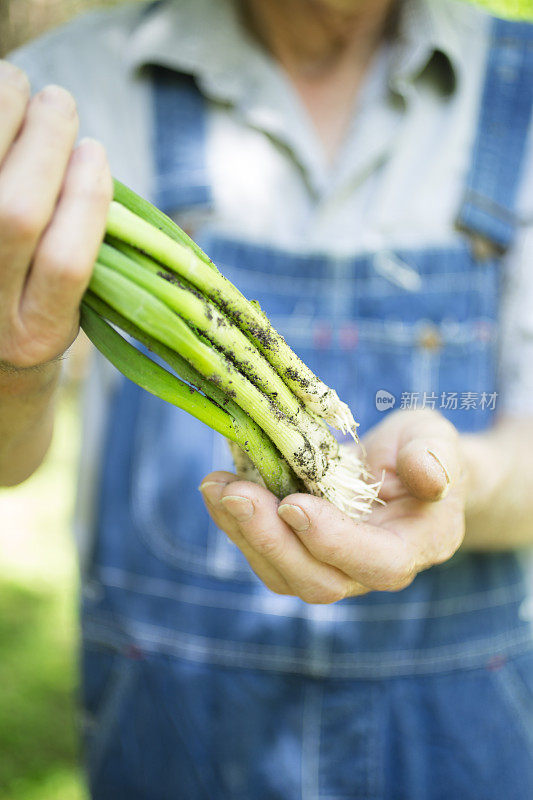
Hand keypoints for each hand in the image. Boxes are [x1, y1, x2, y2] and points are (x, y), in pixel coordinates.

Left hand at [0, 60, 111, 371]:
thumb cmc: (32, 303)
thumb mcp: (67, 302)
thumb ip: (84, 249)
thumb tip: (86, 162)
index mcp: (37, 331)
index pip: (65, 263)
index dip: (84, 200)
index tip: (95, 151)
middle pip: (15, 217)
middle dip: (44, 146)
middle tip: (59, 102)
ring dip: (1, 120)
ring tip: (16, 84)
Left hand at [200, 409, 465, 602]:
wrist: (405, 464)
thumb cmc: (424, 449)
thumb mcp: (435, 439)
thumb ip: (435, 457)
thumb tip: (429, 476)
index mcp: (417, 545)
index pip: (377, 562)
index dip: (333, 541)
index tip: (294, 504)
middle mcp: (371, 569)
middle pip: (319, 581)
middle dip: (272, 541)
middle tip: (236, 495)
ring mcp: (332, 566)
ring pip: (283, 574)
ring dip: (244, 534)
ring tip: (216, 488)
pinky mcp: (301, 553)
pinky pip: (266, 553)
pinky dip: (236, 524)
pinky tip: (217, 489)